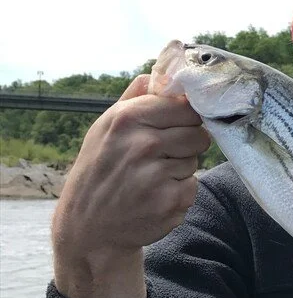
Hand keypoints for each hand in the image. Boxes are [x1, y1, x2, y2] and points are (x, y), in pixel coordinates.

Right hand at [51, 75, 210, 297]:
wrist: (88, 228)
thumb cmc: (100, 170)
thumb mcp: (107, 127)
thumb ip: (137, 98)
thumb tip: (164, 69)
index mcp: (127, 119)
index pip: (185, 106)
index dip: (184, 119)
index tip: (174, 127)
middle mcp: (142, 144)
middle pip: (199, 134)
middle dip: (186, 145)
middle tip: (160, 157)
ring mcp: (157, 175)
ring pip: (196, 161)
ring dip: (181, 170)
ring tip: (150, 178)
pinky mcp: (170, 202)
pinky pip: (194, 186)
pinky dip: (180, 193)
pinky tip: (155, 197)